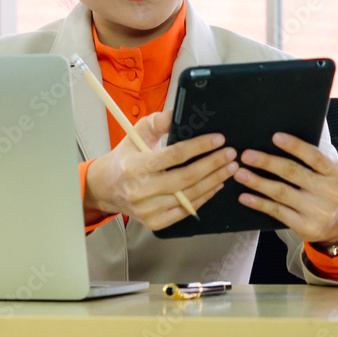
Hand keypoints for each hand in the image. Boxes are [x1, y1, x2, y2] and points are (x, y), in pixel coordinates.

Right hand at [85, 111, 238, 230]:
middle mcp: (139, 190)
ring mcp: (147, 209)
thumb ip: (158, 122)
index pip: (174, 156)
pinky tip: (215, 185)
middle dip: (213, 165)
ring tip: (229, 168)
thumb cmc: (126, 158)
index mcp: (134, 166)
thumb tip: (179, 114)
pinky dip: (204, 197)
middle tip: (230, 154)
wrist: (106, 187)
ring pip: (189, 196)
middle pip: (186, 178)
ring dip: (214, 181)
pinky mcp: (155, 222)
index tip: (218, 139)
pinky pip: (186, 211)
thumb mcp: (136, 134)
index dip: (199, 147)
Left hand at [235, 132, 337, 244]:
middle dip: (267, 162)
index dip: (295, 146)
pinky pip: (277, 212)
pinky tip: (244, 197)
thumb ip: (310, 158)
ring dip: (257, 182)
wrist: (336, 223)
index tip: (275, 137)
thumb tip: (277, 140)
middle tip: (245, 155)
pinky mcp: (306, 226)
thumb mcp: (326, 172)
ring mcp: (318, 211)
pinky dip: (259, 203)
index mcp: (336, 172)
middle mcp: (329, 192)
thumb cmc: (322, 187)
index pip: (315, 156)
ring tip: (239, 174)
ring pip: (281, 193)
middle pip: (293, 173)